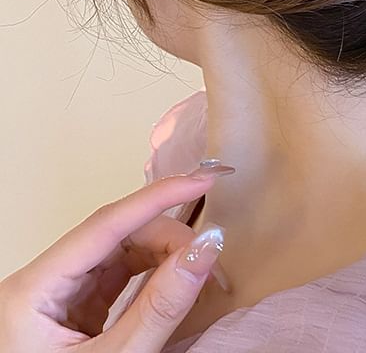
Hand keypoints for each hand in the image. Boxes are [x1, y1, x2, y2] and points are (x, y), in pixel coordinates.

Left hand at [0, 163, 234, 351]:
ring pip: (119, 252)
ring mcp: (56, 295)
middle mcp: (41, 282)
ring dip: (163, 256)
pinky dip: (151, 276)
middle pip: (115, 236)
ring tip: (198, 270)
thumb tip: (208, 248)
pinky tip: (175, 281)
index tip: (204, 179)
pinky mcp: (72, 309)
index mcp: (31, 291)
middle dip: (167, 239)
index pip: (105, 223)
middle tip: (210, 256)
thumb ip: (161, 306)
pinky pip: (117, 276)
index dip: (158, 196)